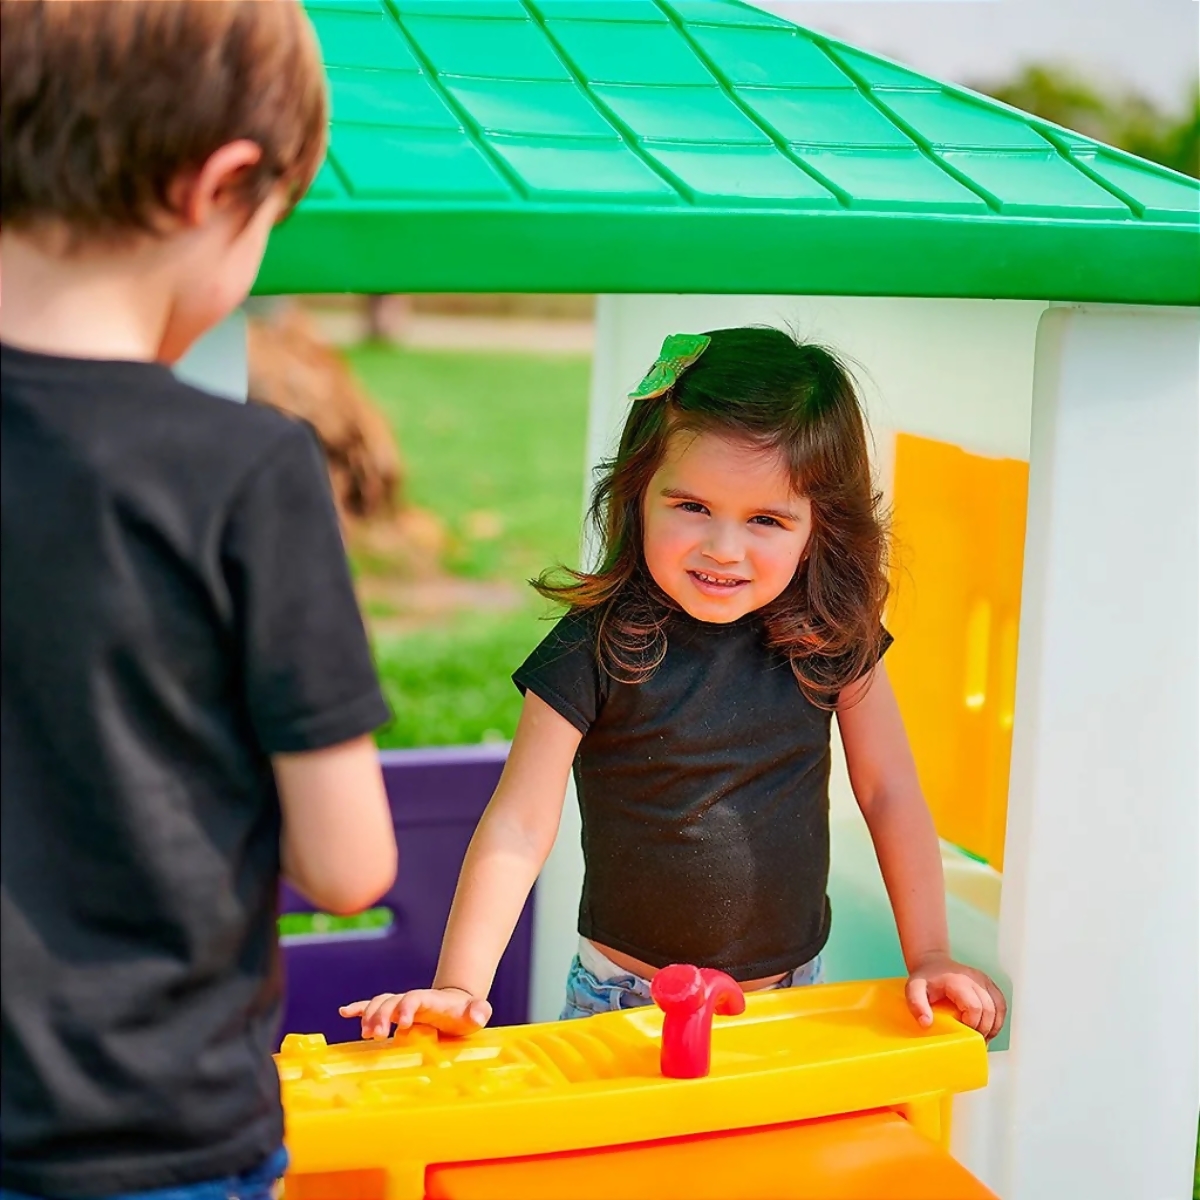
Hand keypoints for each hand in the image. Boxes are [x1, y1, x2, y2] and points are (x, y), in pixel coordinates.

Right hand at [339, 987, 491, 1038]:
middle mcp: (411, 1000)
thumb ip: (479, 1011)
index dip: (407, 1007)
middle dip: (381, 1015)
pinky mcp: (393, 1013)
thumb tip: (480, 1013)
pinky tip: (343, 1012)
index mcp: (429, 1000)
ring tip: (365, 1034)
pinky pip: (372, 1007)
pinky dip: (358, 1008)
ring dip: (369, 1015)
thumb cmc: (464, 1014)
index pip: (414, 998)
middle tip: (376, 1034)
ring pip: (379, 1004)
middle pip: (391, 1001)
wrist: (455, 1008)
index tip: (402, 1023)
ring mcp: (400, 1006)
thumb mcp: (476, 1013)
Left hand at [905, 954, 1006, 1040]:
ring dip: (993, 1026)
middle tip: (973, 1040)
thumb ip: (916, 1005)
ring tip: (981, 1037)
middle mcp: (974, 979)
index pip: (975, 1007)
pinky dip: (998, 1019)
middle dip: (984, 1029)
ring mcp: (984, 980)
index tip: (964, 1032)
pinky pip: (1000, 1004)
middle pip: (989, 1010)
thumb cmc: (925, 978)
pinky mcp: (989, 984)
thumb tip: (926, 1023)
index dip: (972, 1024)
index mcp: (958, 981)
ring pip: (999, 1008)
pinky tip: (988, 1028)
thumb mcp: (913, 989)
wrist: (933, 963)